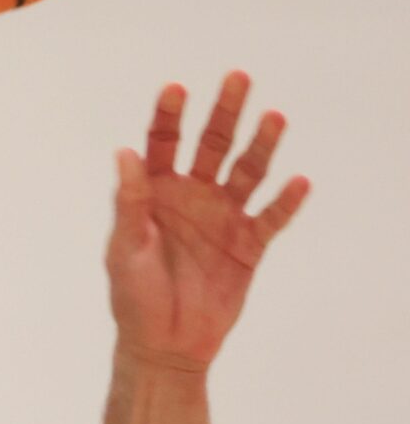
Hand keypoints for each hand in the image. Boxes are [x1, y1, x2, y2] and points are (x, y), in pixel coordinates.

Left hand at [107, 73, 309, 371]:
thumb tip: (125, 153)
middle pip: (212, 145)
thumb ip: (129, 202)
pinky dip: (286, 202)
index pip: (163, 144)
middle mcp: (193, 197)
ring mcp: (223, 218)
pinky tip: (299, 182)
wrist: (164, 344)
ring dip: (261, 146)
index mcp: (156, 194)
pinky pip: (272, 218)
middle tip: (237, 78)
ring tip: (274, 118)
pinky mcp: (248, 245)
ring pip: (248, 172)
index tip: (176, 88)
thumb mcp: (125, 249)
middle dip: (224, 113)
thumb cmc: (133, 297)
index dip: (169, 116)